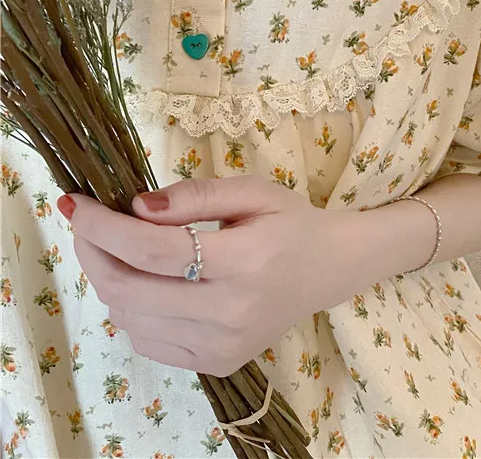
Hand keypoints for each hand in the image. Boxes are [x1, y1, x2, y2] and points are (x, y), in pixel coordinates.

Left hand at [58, 177, 357, 375]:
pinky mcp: (215, 364)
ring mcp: (221, 346)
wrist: (327, 269)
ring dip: (108, 278)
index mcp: (246, 262)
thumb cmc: (290, 222)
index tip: (77, 203)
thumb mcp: (253, 191)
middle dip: (92, 252)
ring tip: (116, 247)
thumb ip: (196, 195)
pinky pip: (146, 340)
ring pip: (130, 318)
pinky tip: (145, 282)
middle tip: (85, 223)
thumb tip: (136, 208)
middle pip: (130, 290)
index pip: (153, 249)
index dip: (103, 226)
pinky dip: (130, 308)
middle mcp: (231, 313)